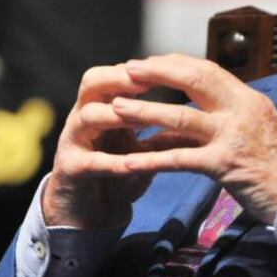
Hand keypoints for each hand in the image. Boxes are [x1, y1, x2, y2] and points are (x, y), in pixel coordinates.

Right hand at [42, 64, 152, 228]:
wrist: (90, 209)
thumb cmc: (119, 170)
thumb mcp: (146, 149)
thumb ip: (168, 133)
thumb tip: (205, 121)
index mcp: (104, 105)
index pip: (117, 73)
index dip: (141, 68)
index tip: (168, 67)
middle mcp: (84, 116)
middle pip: (92, 82)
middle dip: (119, 79)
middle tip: (146, 84)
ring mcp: (74, 141)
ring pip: (88, 116)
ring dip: (116, 116)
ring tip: (142, 119)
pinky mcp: (71, 170)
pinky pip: (90, 161)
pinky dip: (112, 162)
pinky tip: (132, 165)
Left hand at [112, 54, 276, 224]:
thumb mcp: (256, 132)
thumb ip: (225, 122)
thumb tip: (185, 125)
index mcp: (249, 99)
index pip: (209, 69)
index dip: (176, 63)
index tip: (150, 62)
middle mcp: (242, 111)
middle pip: (194, 80)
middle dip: (158, 72)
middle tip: (128, 70)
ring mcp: (234, 137)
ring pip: (181, 117)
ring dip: (145, 112)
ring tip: (115, 108)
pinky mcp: (226, 165)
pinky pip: (180, 159)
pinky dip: (151, 160)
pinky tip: (127, 162)